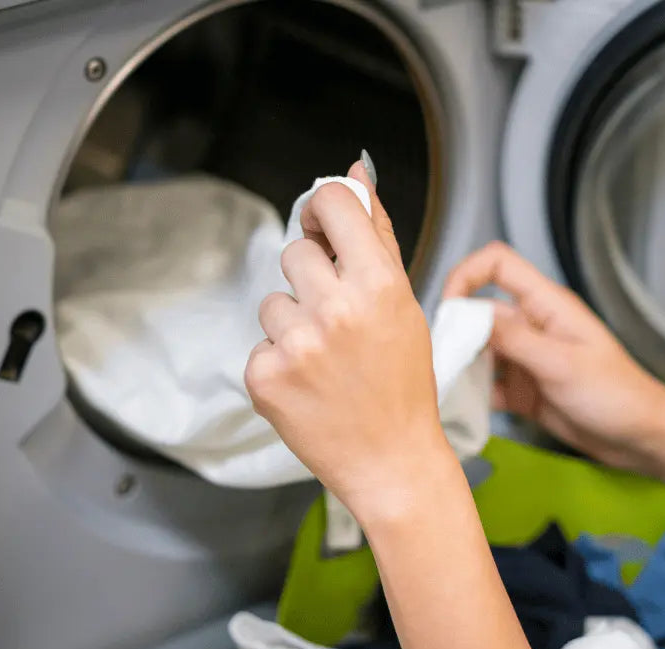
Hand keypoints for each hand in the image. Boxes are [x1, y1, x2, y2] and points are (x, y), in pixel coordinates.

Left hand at [245, 161, 448, 509]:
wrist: (391, 460)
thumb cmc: (403, 383)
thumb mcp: (404, 304)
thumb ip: (377, 234)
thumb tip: (356, 172)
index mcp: (378, 284)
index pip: (331, 202)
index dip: (325, 211)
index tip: (327, 229)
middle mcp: (335, 309)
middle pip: (296, 252)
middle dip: (314, 280)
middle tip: (342, 323)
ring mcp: (296, 344)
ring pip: (273, 299)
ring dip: (293, 323)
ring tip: (327, 360)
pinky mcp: (264, 376)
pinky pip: (260, 342)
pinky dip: (279, 361)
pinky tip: (310, 384)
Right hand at [443, 242, 664, 473]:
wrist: (641, 438)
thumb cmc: (617, 394)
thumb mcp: (563, 364)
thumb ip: (515, 340)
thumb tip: (469, 317)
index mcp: (547, 306)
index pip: (498, 265)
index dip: (466, 275)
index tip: (448, 308)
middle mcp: (533, 328)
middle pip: (479, 313)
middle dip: (455, 333)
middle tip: (437, 361)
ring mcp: (527, 360)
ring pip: (479, 353)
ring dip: (460, 367)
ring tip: (443, 388)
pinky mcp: (525, 391)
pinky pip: (489, 387)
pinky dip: (472, 396)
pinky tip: (461, 409)